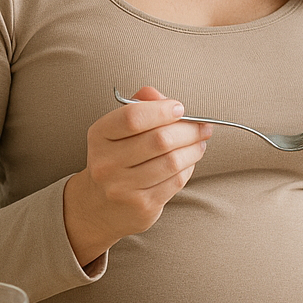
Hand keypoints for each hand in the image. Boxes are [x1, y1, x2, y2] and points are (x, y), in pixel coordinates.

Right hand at [63, 86, 211, 266]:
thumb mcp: (118, 130)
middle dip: (189, 130)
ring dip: (194, 149)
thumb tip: (161, 96)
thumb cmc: (117, 158)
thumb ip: (140, 106)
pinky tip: (190, 160)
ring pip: (172, 161)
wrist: (100, 206)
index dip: (162, 110)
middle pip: (159, 140)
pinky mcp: (142, 205)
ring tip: (200, 142)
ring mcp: (122, 187)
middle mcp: (106, 162)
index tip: (180, 109)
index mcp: (99, 136)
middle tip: (203, 126)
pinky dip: (189, 167)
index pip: (132, 117)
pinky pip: (176, 181)